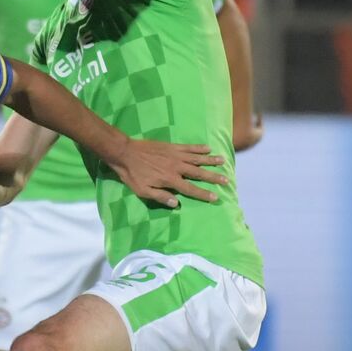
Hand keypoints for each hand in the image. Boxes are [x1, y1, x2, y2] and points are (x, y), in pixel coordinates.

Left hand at [109, 140, 226, 208]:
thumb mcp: (143, 191)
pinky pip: (189, 147)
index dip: (203, 194)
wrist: (125, 153)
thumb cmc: (133, 174)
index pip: (190, 189)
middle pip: (199, 173)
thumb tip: (176, 203)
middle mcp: (176, 167)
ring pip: (197, 158)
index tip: (215, 197)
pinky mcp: (172, 146)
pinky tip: (208, 148)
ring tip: (223, 162)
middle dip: (213, 177)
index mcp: (170, 180)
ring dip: (210, 160)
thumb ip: (160, 197)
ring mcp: (175, 155)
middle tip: (226, 180)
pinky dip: (199, 148)